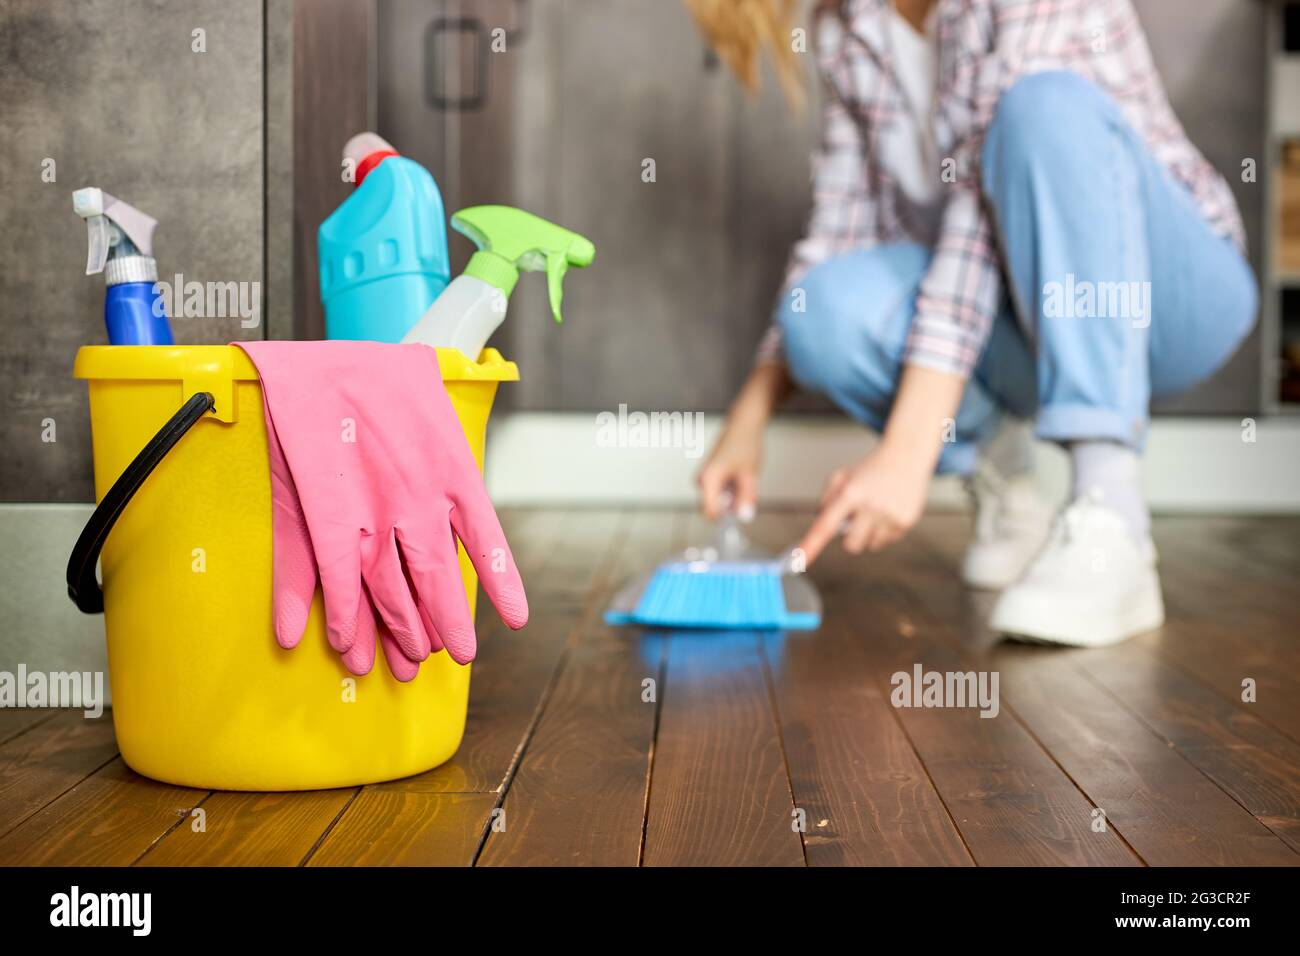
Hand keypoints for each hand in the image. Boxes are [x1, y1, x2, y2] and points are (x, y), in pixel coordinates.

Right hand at [697, 417, 762, 519]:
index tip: (739, 515)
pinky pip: (719, 491)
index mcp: (707, 480)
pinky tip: (740, 475)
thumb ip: (746, 499)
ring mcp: (705, 477)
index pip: (709, 512)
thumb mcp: (750, 476)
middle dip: (730, 506)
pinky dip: (732, 489)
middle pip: (713, 507)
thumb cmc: (744, 445)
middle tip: (746, 490)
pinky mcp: (710, 475)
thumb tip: (744, 517)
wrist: (744, 426)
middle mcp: (702, 480)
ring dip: (733, 497)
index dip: (724, 518)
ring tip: (744, 478)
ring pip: (718, 500)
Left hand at [797, 444, 931, 565]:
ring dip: (869, 534)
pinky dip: (884, 531)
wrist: (905, 456)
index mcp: (850, 493)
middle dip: (850, 538)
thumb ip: (826, 500)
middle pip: (851, 546)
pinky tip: (888, 511)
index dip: (811, 545)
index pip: (825, 525)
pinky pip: (887, 541)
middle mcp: (870, 506)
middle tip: (856, 521)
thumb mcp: (841, 477)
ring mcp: (889, 515)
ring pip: (870, 545)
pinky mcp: (905, 522)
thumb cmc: (869, 469)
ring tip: (876, 511)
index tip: (799, 561)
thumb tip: (820, 525)